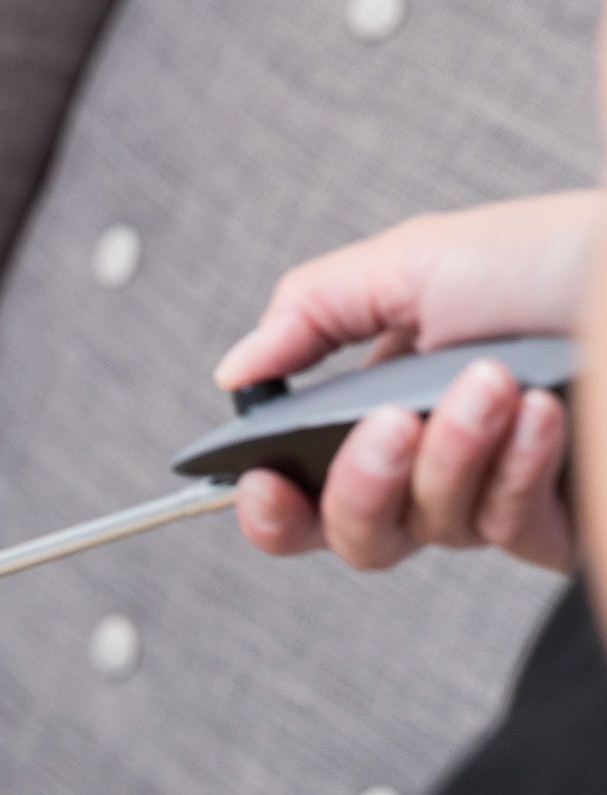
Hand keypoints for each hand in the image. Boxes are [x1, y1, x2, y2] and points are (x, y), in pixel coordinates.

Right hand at [214, 193, 601, 573]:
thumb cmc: (558, 256)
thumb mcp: (416, 258)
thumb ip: (311, 311)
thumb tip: (236, 367)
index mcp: (382, 411)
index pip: (301, 498)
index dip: (271, 510)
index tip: (265, 484)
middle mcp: (433, 465)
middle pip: (354, 538)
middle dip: (362, 484)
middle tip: (393, 423)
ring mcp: (492, 497)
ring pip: (429, 531)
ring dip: (453, 456)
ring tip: (492, 383)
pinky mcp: (553, 523)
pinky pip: (506, 530)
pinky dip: (517, 470)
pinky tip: (542, 416)